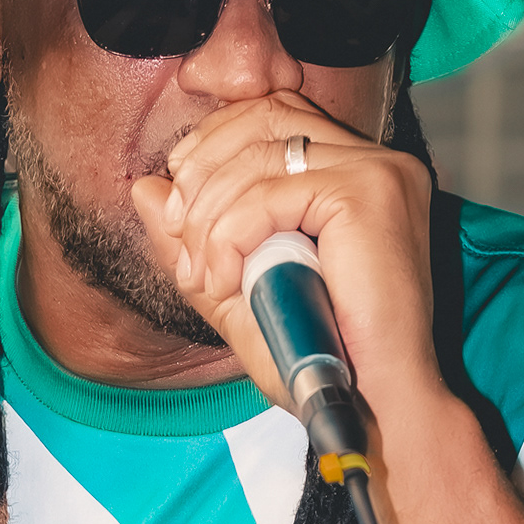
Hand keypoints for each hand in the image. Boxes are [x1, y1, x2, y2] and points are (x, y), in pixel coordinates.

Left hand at [130, 96, 439, 417]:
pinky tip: (225, 282)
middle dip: (201, 173)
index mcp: (357, 173)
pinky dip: (230, 238)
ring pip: (258, 155)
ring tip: (203, 277)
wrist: (376, 409)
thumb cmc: (323, 362)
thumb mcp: (241, 293)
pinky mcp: (368, 194)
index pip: (270, 114)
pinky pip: (269, 195)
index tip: (179, 205)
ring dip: (209, 217)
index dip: (212, 145)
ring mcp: (378, 172)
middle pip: (261, 116)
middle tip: (180, 239)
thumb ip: (197, 239)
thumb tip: (145, 187)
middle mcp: (375, 160)